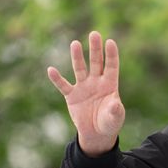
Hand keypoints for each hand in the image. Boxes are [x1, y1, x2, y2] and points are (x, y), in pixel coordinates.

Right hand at [47, 31, 124, 155]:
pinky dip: (57, 79)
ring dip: (77, 57)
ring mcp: (83, 87)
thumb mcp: (115, 118)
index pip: (111, 66)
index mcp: (110, 85)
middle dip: (95, 49)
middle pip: (96, 62)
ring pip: (80, 69)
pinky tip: (51, 70)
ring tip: (75, 43)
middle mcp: (96, 82)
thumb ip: (116, 111)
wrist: (96, 134)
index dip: (111, 55)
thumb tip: (116, 104)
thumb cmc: (109, 123)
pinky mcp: (72, 96)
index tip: (110, 42)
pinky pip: (63, 86)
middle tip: (94, 33)